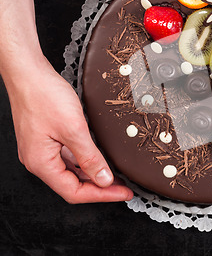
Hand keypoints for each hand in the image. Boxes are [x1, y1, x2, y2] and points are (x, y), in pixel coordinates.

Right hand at [8, 59, 132, 202]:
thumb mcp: (74, 129)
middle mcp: (39, 160)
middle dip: (99, 188)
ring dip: (93, 175)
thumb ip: (90, 158)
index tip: (123, 193)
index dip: (101, 195)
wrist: (29, 73)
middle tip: (123, 187)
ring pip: (71, 172)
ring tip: (115, 176)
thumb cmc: (44, 96)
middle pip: (72, 185)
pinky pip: (68, 158)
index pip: (74, 192)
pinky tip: (99, 159)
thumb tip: (104, 180)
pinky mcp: (47, 139)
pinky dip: (85, 162)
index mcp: (41, 163)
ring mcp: (42, 150)